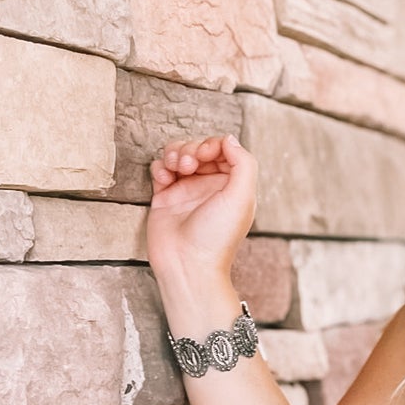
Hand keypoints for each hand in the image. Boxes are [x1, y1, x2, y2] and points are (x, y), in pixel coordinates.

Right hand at [147, 135, 257, 282]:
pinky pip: (161, 169)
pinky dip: (160, 167)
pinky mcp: (165, 197)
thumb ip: (243, 163)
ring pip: (179, 155)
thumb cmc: (217, 237)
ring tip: (175, 168)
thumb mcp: (242, 197)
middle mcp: (210, 187)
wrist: (188, 265)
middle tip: (188, 164)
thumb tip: (229, 139)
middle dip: (191, 148)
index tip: (204, 156)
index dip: (212, 144)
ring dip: (174, 153)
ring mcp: (187, 191)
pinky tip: (163, 179)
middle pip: (199, 148)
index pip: (224, 149)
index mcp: (232, 186)